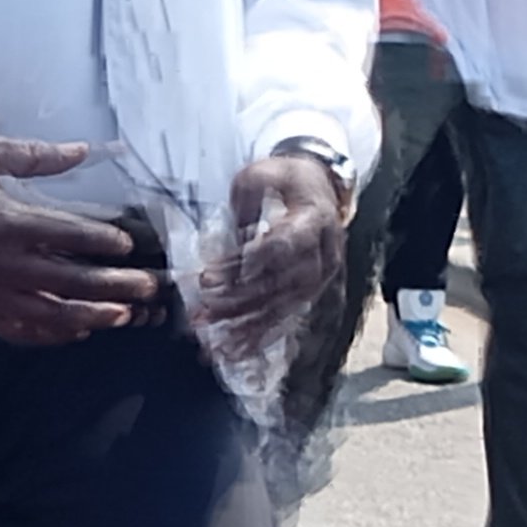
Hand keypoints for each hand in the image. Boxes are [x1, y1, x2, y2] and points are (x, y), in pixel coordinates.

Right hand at [0, 130, 160, 346]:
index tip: (128, 245)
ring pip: (49, 314)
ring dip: (90, 317)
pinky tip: (72, 331)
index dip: (104, 242)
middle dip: (115, 286)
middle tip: (147, 287)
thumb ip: (35, 156)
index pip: (70, 236)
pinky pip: (17, 329)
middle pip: (71, 282)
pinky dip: (49, 334)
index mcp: (5, 221)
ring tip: (122, 315)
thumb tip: (81, 150)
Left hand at [194, 150, 347, 351]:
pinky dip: (260, 336)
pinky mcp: (311, 290)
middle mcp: (324, 252)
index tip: (208, 275)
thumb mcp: (261, 174)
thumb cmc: (286, 178)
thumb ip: (245, 201)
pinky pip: (286, 317)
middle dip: (239, 301)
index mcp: (314, 219)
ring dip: (246, 327)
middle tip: (202, 310)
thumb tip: (230, 240)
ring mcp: (321, 275)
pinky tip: (235, 352)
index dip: (246, 264)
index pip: (283, 247)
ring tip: (215, 344)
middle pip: (282, 284)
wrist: (320, 185)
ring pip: (284, 307)